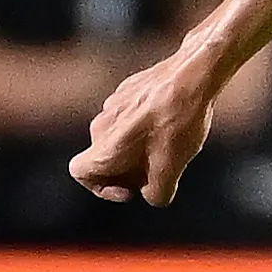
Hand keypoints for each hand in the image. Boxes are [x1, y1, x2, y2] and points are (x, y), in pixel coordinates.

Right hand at [72, 48, 216, 205]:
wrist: (192, 76)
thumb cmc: (178, 121)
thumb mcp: (171, 170)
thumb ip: (156, 194)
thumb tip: (153, 195)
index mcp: (105, 147)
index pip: (79, 172)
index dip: (101, 188)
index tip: (129, 187)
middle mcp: (102, 124)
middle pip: (103, 158)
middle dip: (127, 171)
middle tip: (156, 171)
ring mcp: (114, 104)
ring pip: (118, 137)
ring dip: (137, 149)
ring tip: (168, 147)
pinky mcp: (129, 89)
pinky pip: (129, 118)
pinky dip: (144, 128)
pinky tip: (171, 124)